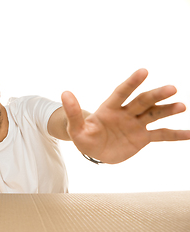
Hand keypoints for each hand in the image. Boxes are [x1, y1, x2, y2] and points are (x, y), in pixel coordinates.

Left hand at [61, 69, 189, 163]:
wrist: (95, 150)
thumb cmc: (84, 137)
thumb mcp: (76, 129)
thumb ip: (73, 113)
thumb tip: (64, 93)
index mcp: (110, 108)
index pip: (121, 93)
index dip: (131, 82)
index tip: (143, 71)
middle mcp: (126, 113)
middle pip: (142, 101)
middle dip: (156, 95)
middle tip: (171, 89)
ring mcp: (136, 124)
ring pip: (154, 114)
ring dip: (167, 110)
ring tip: (181, 106)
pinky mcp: (143, 138)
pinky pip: (161, 135)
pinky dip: (175, 134)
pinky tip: (189, 133)